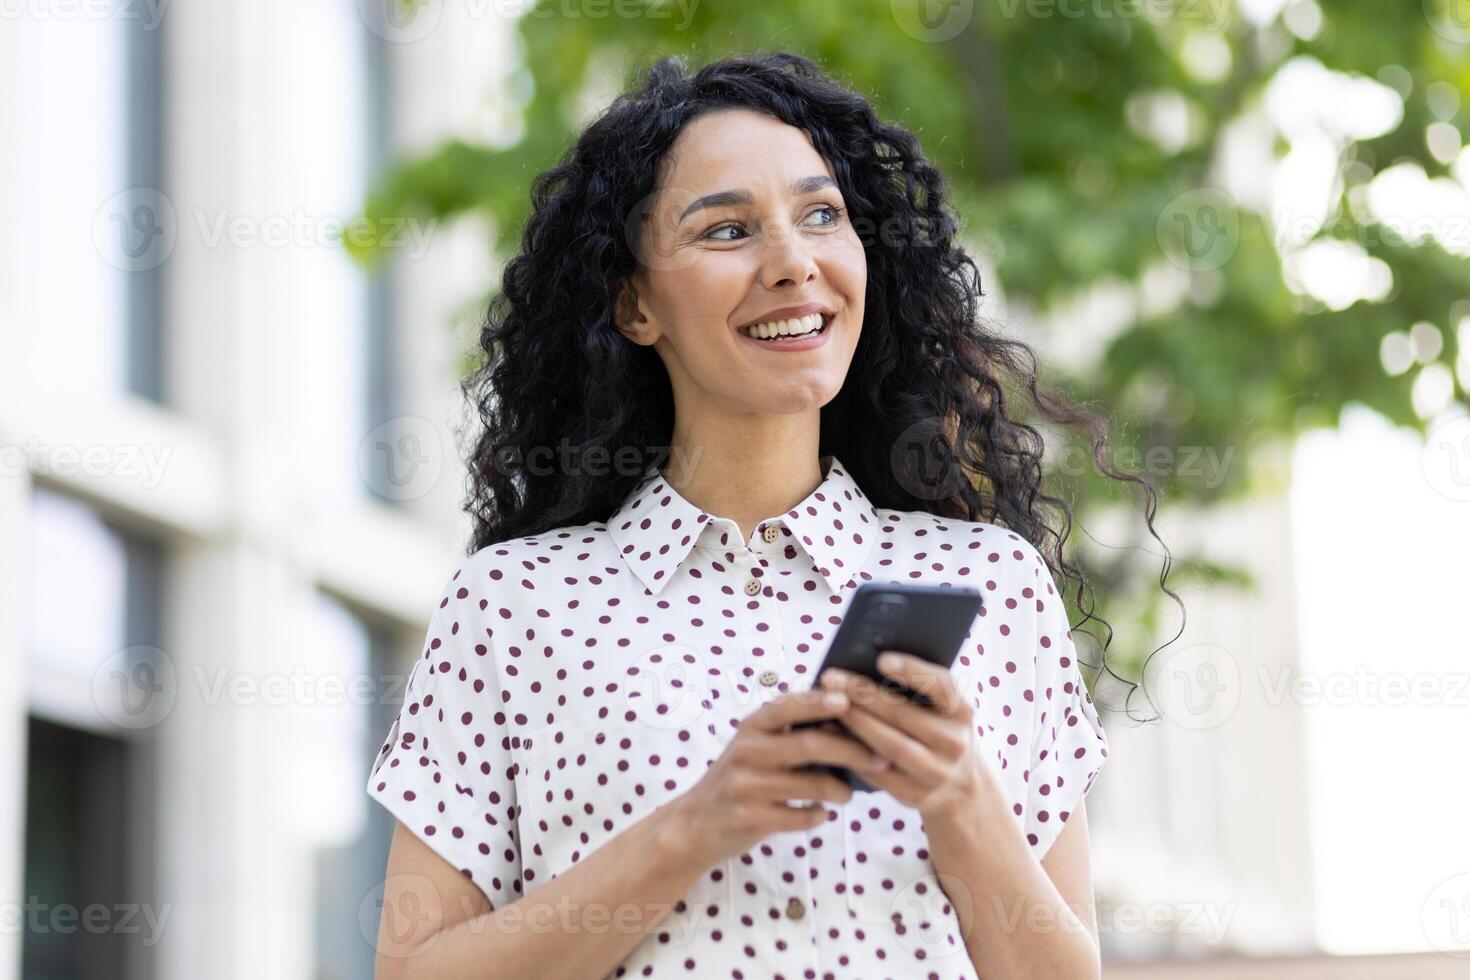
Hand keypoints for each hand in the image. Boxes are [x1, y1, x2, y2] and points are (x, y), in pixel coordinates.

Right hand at [663, 688, 893, 865]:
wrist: (695, 824)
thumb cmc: (739, 778)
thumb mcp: (755, 746)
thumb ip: (789, 732)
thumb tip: (846, 718)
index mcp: (752, 727)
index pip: (789, 706)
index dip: (820, 702)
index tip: (851, 700)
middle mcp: (748, 751)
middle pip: (810, 745)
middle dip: (852, 751)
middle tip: (881, 758)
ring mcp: (749, 786)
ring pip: (812, 784)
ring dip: (840, 790)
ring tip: (849, 794)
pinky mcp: (753, 819)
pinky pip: (802, 817)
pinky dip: (818, 815)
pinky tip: (821, 814)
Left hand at [818, 651, 995, 821]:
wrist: (961, 788)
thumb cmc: (939, 731)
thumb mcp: (943, 710)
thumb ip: (918, 689)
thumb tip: (864, 662)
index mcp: (963, 712)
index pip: (942, 686)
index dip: (913, 671)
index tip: (881, 659)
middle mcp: (955, 742)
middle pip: (904, 715)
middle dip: (863, 695)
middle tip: (831, 679)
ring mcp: (936, 772)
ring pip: (890, 745)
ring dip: (856, 723)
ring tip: (829, 704)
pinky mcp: (915, 795)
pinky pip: (878, 772)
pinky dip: (852, 751)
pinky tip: (830, 734)